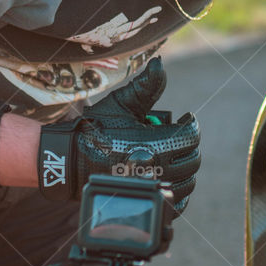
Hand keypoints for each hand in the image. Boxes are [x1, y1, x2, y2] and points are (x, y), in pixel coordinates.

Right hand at [37, 57, 199, 214]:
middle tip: (178, 136)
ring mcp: (151, 188)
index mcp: (152, 144)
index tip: (185, 119)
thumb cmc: (97, 129)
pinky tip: (171, 177)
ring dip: (185, 167)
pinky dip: (178, 191)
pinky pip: (176, 202)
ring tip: (174, 154)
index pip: (191, 136)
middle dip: (188, 145)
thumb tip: (160, 63)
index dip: (191, 124)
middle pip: (193, 159)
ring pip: (188, 182)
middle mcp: (155, 169)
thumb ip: (146, 85)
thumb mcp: (121, 102)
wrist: (72, 159)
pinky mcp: (145, 200)